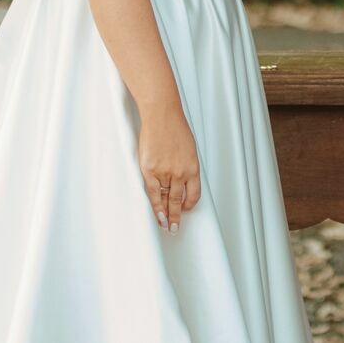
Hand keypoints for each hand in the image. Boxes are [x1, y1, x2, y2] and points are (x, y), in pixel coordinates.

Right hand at [138, 103, 200, 233]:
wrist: (161, 116)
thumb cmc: (174, 128)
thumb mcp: (188, 149)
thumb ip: (185, 166)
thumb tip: (181, 181)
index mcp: (193, 167)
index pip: (194, 194)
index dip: (189, 205)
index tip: (185, 210)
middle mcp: (180, 173)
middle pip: (179, 200)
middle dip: (178, 216)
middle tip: (175, 228)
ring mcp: (165, 172)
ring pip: (167, 199)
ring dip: (167, 215)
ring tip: (166, 226)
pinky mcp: (150, 170)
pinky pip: (154, 193)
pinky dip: (156, 206)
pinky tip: (158, 215)